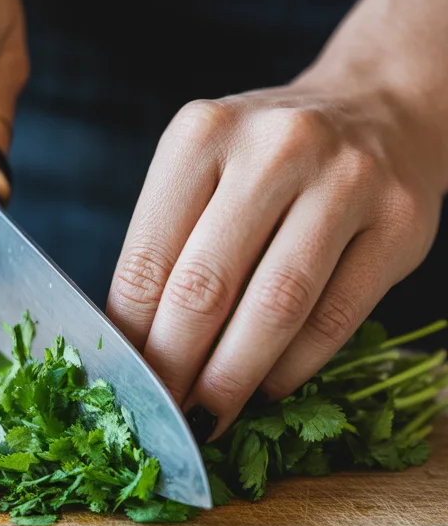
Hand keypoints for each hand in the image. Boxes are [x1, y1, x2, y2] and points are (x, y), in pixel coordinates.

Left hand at [107, 72, 445, 434]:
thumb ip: (170, 246)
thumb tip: (134, 350)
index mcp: (202, 133)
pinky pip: (336, 316)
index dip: (132, 337)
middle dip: (177, 368)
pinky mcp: (399, 223)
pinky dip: (295, 367)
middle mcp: (275, 147)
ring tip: (210, 415)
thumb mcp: (206, 170)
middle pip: (206, 287)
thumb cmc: (269, 158)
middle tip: (163, 416)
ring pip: (276, 306)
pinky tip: (269, 388)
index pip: (148, 258)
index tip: (125, 385)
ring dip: (235, 378)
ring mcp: (345, 181)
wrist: (380, 109)